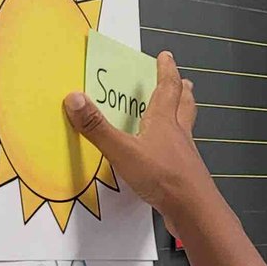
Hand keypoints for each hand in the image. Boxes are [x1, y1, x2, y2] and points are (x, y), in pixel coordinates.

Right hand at [63, 51, 214, 228]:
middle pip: (183, 105)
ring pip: (186, 127)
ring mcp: (184, 154)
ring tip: (182, 107)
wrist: (193, 209)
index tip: (165, 56)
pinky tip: (170, 151)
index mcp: (164, 121)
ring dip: (183, 114)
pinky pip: (182, 151)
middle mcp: (178, 133)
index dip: (165, 70)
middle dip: (181, 90)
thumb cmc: (161, 175)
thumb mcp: (122, 151)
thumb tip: (73, 97)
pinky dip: (177, 143)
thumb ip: (97, 127)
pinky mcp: (185, 174)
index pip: (166, 88)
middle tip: (182, 81)